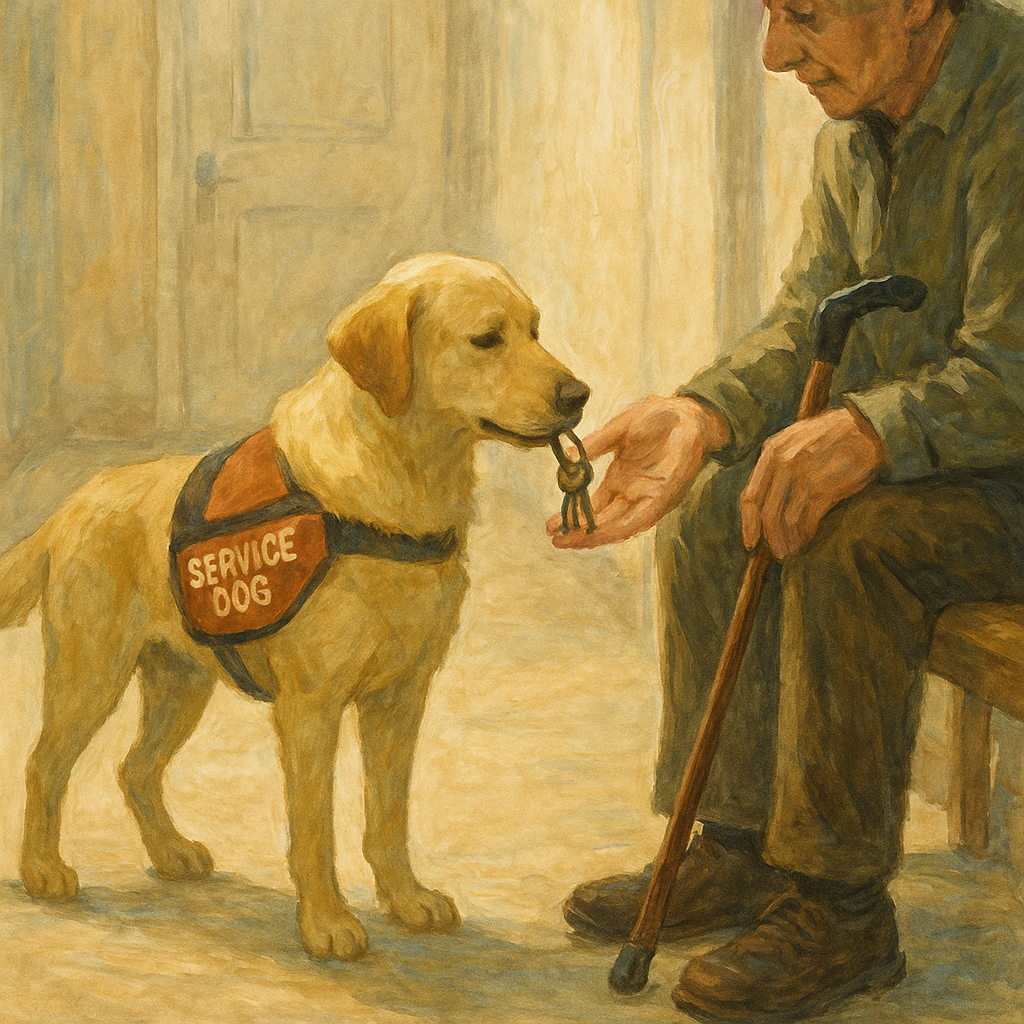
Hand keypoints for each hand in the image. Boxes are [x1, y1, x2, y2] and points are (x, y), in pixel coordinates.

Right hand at [546, 395, 729, 548]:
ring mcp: (647, 497)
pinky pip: (640, 519)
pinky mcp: (664, 496)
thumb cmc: (656, 419)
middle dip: (578, 532)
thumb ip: (595, 445)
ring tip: (570, 541)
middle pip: (601, 520)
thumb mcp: (618, 431)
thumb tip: (568, 457)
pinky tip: (602, 534)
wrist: (689, 412)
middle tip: (555, 541)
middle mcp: (631, 493)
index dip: (572, 516)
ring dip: (595, 535)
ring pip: (617, 525)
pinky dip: (620, 528)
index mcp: (619, 479)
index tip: (550, 525)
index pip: (593, 505)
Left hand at [741, 406, 885, 559]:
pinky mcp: (825, 485)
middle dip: (770, 537)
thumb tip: (761, 505)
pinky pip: (808, 519)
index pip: (750, 496)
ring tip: (792, 551)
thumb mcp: (793, 441)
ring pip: (786, 519)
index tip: (751, 542)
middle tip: (778, 553)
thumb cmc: (830, 439)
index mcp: (771, 451)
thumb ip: (775, 465)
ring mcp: (803, 474)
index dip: (749, 523)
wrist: (866, 428)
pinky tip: (806, 540)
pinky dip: (805, 534)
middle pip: (767, 512)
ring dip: (788, 540)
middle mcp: (783, 462)